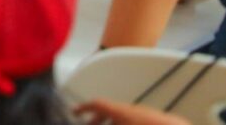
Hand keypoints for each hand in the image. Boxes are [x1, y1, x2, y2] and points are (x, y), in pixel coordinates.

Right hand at [74, 100, 189, 124]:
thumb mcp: (120, 122)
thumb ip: (106, 121)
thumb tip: (91, 121)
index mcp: (120, 111)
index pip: (97, 104)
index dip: (84, 107)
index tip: (75, 111)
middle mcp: (130, 110)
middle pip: (108, 110)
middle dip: (96, 119)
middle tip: (88, 124)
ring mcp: (142, 114)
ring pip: (120, 117)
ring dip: (110, 123)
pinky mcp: (150, 119)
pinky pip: (131, 120)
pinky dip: (122, 123)